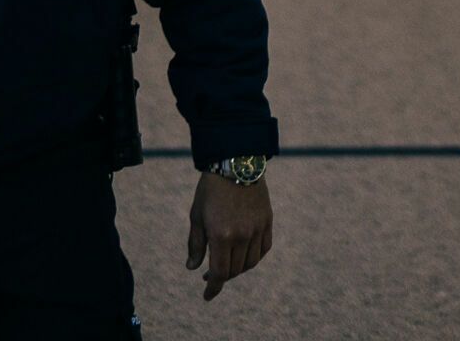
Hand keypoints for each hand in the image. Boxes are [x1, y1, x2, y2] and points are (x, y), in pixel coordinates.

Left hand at [187, 172, 272, 300]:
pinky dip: (254, 257)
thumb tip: (193, 268)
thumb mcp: (196, 217)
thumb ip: (196, 245)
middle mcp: (242, 236)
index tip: (207, 296)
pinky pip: (263, 249)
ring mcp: (257, 229)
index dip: (213, 288)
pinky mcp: (267, 222)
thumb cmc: (211, 190)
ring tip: (227, 263)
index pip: (220, 273)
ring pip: (250, 263)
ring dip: (238, 269)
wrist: (235, 164)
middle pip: (235, 270)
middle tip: (210, 273)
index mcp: (221, 235)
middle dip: (222, 276)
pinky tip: (244, 254)